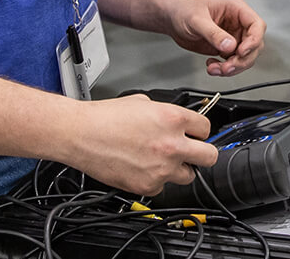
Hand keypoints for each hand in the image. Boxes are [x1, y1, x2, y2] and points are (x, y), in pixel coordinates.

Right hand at [68, 94, 217, 195]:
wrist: (80, 134)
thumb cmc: (105, 117)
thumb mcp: (143, 102)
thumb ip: (166, 113)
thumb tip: (176, 121)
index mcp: (173, 118)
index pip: (207, 129)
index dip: (199, 131)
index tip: (194, 135)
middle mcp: (172, 144)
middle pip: (209, 157)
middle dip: (202, 154)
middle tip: (192, 153)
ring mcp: (162, 168)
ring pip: (188, 176)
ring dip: (178, 169)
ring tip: (159, 160)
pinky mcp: (147, 186)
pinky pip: (162, 186)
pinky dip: (155, 180)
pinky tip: (141, 168)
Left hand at [166, 0, 264, 76]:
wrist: (173, 20)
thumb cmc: (184, 11)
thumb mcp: (197, 21)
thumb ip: (214, 34)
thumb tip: (230, 46)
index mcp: (236, 9)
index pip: (257, 25)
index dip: (253, 40)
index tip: (241, 52)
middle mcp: (238, 23)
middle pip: (254, 45)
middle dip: (241, 59)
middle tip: (226, 67)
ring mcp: (233, 36)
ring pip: (245, 57)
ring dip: (232, 67)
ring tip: (215, 69)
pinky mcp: (226, 48)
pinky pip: (233, 62)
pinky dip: (224, 69)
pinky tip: (211, 65)